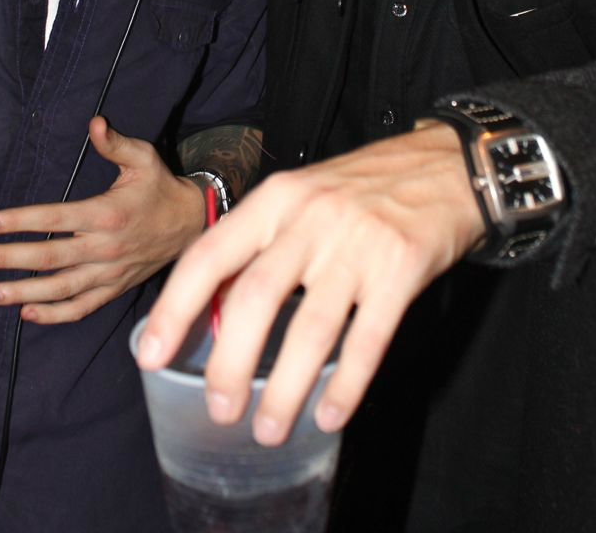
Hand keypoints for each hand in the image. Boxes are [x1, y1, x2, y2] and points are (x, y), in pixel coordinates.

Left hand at [0, 116, 205, 322]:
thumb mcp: (143, 158)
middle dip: (8, 259)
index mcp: (107, 214)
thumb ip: (115, 143)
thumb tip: (93, 123)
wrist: (194, 224)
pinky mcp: (115, 288)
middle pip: (49, 257)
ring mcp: (110, 273)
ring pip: (60, 288)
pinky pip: (81, 307)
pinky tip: (27, 313)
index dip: (19, 221)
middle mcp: (105, 248)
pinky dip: (54, 314)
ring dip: (22, 292)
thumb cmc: (161, 187)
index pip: (55, 218)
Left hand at [137, 123, 483, 444]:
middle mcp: (310, 219)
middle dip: (230, 363)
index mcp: (275, 200)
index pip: (210, 254)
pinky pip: (368, 339)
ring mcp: (358, 245)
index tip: (151, 355)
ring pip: (311, 328)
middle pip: (256, 297)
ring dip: (285, 387)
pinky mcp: (401, 270)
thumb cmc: (362, 188)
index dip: (175, 307)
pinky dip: (346, 384)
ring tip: (268, 430)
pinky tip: (329, 415)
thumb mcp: (301, 195)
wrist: (445, 165)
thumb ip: (261, 243)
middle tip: (219, 411)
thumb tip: (214, 310)